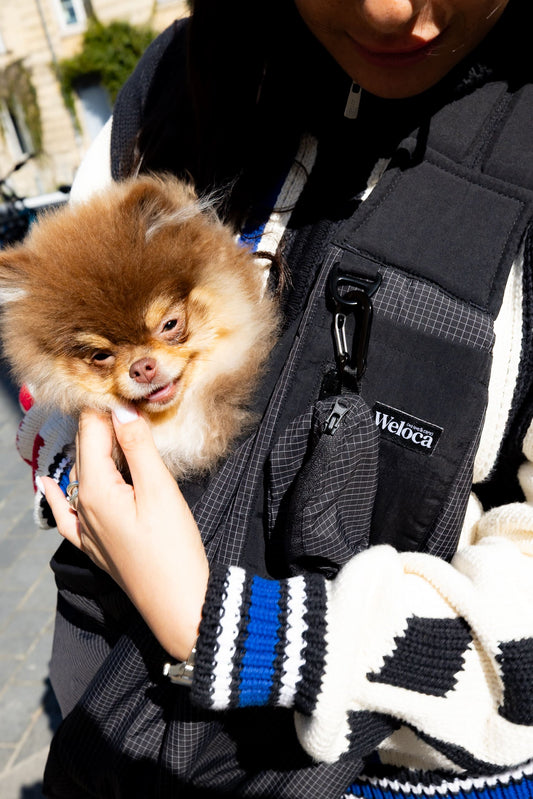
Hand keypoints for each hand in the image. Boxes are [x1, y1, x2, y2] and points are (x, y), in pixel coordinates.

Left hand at [40, 406, 207, 660]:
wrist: (180, 606)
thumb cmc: (174, 550)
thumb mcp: (160, 492)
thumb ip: (139, 448)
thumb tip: (122, 409)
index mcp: (95, 489)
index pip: (93, 432)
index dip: (104, 403)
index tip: (117, 378)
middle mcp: (83, 507)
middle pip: (86, 451)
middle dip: (98, 421)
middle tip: (116, 392)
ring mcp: (87, 529)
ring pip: (81, 475)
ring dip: (90, 448)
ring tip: (99, 422)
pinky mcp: (97, 546)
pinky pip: (67, 514)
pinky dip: (58, 496)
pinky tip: (48, 486)